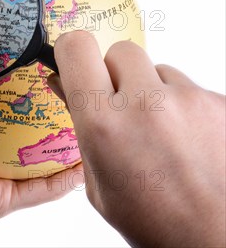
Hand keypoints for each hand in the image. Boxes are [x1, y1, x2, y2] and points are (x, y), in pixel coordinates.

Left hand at [0, 88, 81, 246]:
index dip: (15, 99)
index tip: (35, 76)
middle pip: (20, 141)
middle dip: (44, 121)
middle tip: (68, 94)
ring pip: (37, 165)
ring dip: (62, 148)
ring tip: (86, 122)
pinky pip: (39, 190)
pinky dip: (64, 178)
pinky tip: (84, 159)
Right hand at [47, 31, 225, 246]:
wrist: (213, 241)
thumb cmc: (154, 220)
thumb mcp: (98, 179)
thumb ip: (83, 125)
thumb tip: (65, 83)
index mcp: (104, 125)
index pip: (77, 48)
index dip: (73, 52)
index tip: (75, 61)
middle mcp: (146, 103)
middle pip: (120, 51)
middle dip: (115, 73)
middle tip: (121, 106)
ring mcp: (188, 101)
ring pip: (158, 70)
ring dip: (153, 92)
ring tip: (161, 134)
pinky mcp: (220, 104)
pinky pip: (189, 89)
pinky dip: (183, 108)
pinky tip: (186, 141)